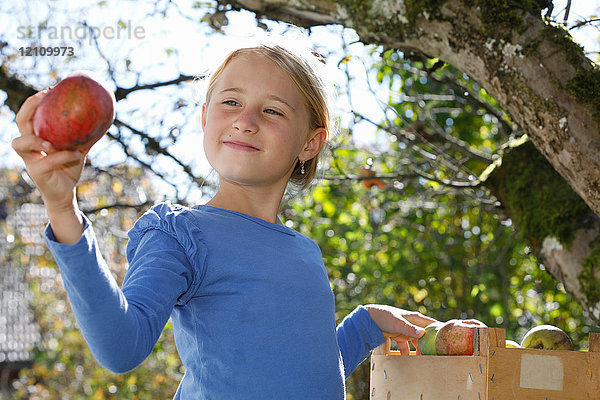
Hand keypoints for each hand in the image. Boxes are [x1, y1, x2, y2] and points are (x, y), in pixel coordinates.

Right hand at [12, 89, 85, 210]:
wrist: (67, 192)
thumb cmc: (69, 168)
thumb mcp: (78, 148)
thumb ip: (84, 135)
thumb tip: (103, 118)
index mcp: (36, 138)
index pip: (28, 115)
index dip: (34, 102)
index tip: (49, 89)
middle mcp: (29, 147)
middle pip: (20, 123)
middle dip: (29, 108)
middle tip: (44, 97)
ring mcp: (30, 160)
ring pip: (20, 144)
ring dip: (35, 138)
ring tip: (51, 139)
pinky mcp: (37, 173)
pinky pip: (48, 161)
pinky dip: (64, 156)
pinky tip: (78, 155)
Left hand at [364, 304, 438, 354]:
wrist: (368, 319)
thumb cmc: (383, 316)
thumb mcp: (397, 323)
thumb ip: (409, 329)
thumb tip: (422, 333)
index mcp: (416, 319)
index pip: (433, 325)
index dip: (442, 332)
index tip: (450, 341)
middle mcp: (413, 325)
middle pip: (427, 336)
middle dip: (432, 346)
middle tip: (438, 356)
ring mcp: (406, 331)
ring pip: (417, 343)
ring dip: (420, 351)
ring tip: (425, 361)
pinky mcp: (399, 337)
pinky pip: (406, 347)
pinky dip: (408, 354)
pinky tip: (409, 361)